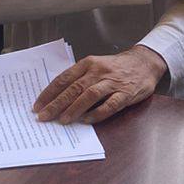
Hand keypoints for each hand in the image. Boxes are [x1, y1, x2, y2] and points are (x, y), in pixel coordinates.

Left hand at [33, 45, 167, 125]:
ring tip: (62, 120)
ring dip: (74, 109)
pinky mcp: (126, 93)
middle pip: (73, 88)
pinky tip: (87, 120)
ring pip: (89, 95)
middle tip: (44, 116)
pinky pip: (110, 105)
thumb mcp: (96, 65)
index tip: (38, 105)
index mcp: (88, 64)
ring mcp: (112, 82)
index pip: (64, 79)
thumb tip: (57, 97)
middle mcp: (98, 71)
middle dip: (56, 104)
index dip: (49, 93)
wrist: (145, 62)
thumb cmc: (116, 67)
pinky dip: (97, 113)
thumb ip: (79, 78)